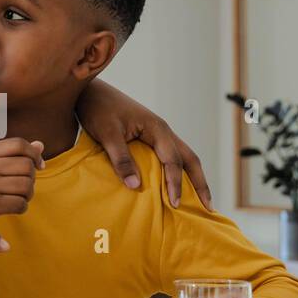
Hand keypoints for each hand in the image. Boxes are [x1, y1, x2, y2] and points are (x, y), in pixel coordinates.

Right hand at [0, 137, 44, 222]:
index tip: (39, 166)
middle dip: (31, 179)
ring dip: (28, 195)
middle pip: (27, 165)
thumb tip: (40, 145)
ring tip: (17, 198)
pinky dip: (22, 207)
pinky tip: (12, 208)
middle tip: (23, 188)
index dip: (34, 154)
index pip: (18, 144)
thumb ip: (13, 155)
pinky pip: (21, 203)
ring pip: (26, 185)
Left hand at [75, 79, 211, 208]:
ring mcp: (157, 133)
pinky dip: (177, 171)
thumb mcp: (107, 134)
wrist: (90, 91)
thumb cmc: (98, 109)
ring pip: (182, 156)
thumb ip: (121, 159)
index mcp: (157, 129)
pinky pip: (169, 156)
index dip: (175, 183)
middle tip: (208, 207)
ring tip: (198, 199)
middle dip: (200, 183)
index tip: (175, 204)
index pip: (173, 161)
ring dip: (192, 177)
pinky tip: (172, 185)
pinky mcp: (149, 136)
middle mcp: (163, 131)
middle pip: (189, 158)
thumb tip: (136, 186)